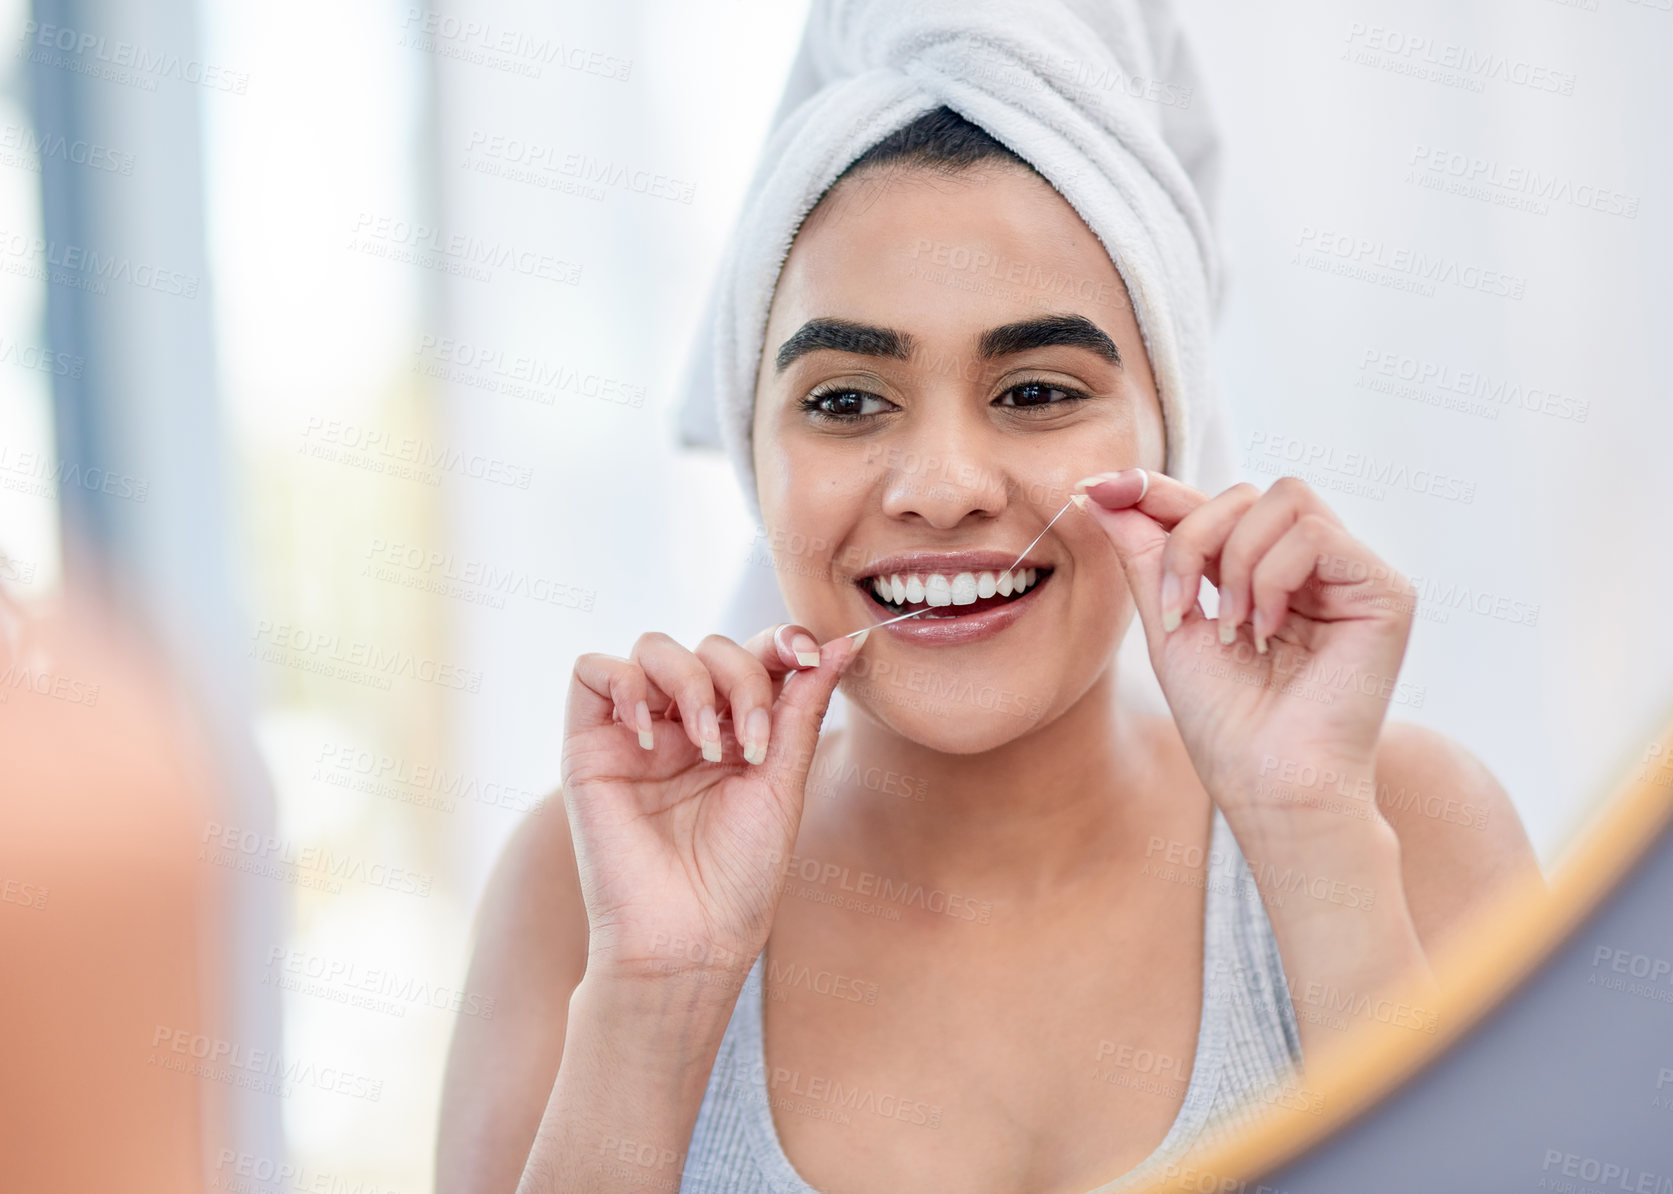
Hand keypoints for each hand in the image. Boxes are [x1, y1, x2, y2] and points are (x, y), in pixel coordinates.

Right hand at [561, 623, 860, 987]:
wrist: (689, 936)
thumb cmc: (739, 877)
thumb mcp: (783, 783)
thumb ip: (802, 709)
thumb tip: (843, 644)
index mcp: (734, 732)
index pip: (753, 657)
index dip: (780, 640)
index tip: (810, 654)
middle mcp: (684, 725)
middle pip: (709, 647)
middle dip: (742, 677)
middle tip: (754, 741)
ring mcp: (636, 733)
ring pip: (654, 648)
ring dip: (692, 682)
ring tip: (706, 747)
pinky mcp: (588, 745)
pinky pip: (592, 671)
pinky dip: (625, 684)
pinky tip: (651, 736)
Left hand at [1076, 470, 1413, 826]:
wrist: (1267, 785)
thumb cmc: (1225, 722)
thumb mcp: (1169, 625)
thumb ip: (1145, 556)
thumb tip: (1103, 491)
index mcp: (1266, 572)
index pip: (1214, 504)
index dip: (1156, 490)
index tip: (1095, 488)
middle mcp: (1313, 566)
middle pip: (1245, 492)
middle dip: (1192, 540)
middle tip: (1181, 611)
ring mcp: (1352, 575)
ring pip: (1284, 498)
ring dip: (1237, 563)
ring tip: (1234, 629)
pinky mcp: (1385, 591)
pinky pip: (1316, 534)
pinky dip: (1275, 577)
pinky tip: (1268, 631)